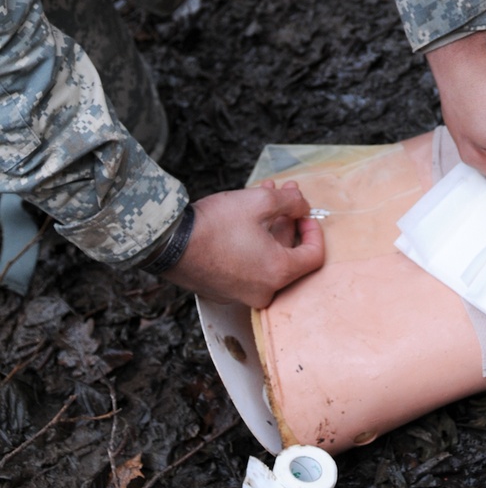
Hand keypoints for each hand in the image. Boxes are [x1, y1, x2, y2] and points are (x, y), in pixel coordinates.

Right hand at [163, 179, 324, 305]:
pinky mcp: (224, 290)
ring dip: (270, 225)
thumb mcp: (261, 201)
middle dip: (288, 220)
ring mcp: (241, 294)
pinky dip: (253, 242)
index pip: (314, 256)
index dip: (314, 230)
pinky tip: (247, 214)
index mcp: (277, 274)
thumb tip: (303, 205)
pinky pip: (249, 266)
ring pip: (267, 257)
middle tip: (285, 194)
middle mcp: (262, 291)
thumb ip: (291, 201)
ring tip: (266, 194)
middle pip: (289, 255)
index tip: (304, 212)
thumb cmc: (216, 224)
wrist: (169, 243)